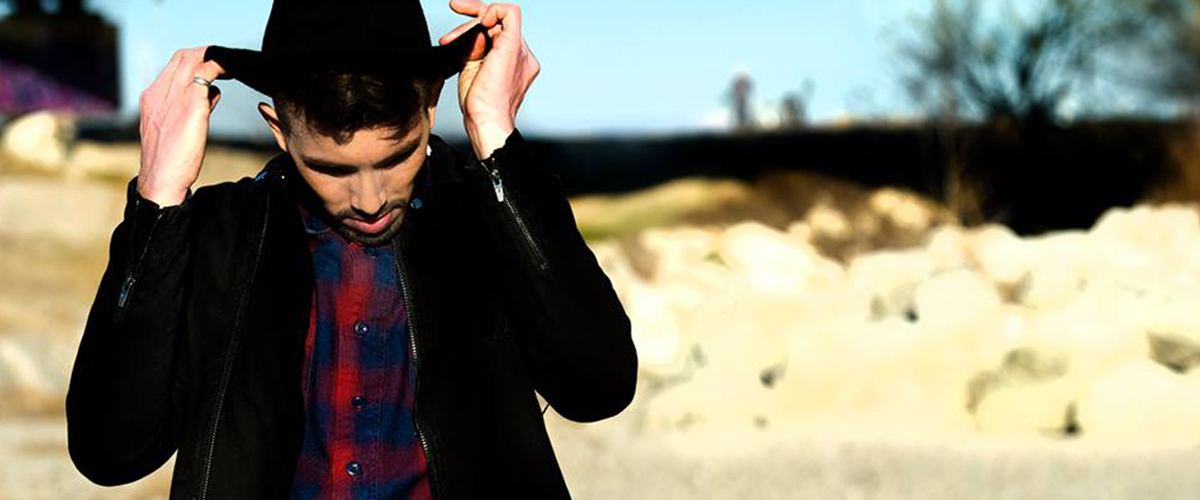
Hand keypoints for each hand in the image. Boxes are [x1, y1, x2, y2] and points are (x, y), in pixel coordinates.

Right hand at [136, 47, 224, 206]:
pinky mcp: (191, 106)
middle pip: (183, 57)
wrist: (161, 179)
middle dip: (206, 55)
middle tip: (226, 64)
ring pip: (194, 61)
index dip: (195, 60)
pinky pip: (207, 75)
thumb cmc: (170, 159)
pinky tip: (233, 75)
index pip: (173, 65)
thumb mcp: (175, 127)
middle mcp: (160, 93)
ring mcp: (175, 97)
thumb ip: (190, 106)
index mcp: (151, 97)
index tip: (212, 66)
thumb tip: (212, 92)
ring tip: (232, 68)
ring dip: (215, 61)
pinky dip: (221, 70)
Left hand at [438, 1, 539, 159]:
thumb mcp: (473, 69)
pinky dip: (492, 10)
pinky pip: (510, 12)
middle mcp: (522, 56)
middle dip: (473, 17)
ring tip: (454, 38)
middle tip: (454, 15)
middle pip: (498, 23)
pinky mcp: (513, 46)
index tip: (457, 31)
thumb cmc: (479, 105)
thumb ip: (476, 47)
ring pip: (498, 18)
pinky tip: (479, 22)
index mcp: (515, 64)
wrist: (486, 119)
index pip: (499, 33)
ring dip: (472, 23)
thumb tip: (475, 31)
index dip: (478, 24)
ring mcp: (520, 51)